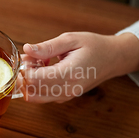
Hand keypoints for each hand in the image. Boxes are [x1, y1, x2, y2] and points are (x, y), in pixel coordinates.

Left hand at [17, 32, 138, 102]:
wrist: (114, 58)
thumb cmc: (94, 46)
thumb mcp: (71, 39)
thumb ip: (47, 47)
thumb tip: (27, 49)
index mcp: (68, 74)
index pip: (34, 80)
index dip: (25, 68)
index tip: (29, 55)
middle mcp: (66, 90)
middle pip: (31, 92)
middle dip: (24, 75)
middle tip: (32, 58)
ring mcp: (66, 96)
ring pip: (34, 97)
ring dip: (30, 81)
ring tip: (40, 62)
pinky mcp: (65, 97)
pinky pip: (43, 96)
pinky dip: (37, 84)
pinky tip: (46, 69)